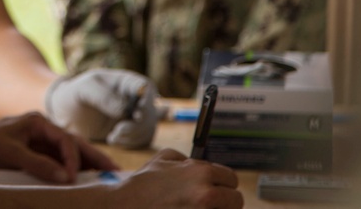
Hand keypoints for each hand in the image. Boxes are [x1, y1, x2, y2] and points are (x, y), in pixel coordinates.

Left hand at [0, 112, 117, 182]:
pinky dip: (70, 171)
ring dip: (85, 166)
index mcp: (37, 121)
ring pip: (68, 155)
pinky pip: (57, 163)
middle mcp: (41, 129)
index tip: (75, 178)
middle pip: (74, 144)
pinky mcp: (33, 154)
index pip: (65, 140)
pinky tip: (81, 181)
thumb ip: (38, 164)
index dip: (74, 159)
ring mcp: (38, 142)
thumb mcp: (9, 154)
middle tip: (116, 172)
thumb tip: (66, 177)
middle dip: (94, 158)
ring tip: (106, 178)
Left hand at [44, 69, 157, 148]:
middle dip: (137, 124)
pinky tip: (113, 139)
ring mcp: (134, 115)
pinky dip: (130, 143)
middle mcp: (134, 98)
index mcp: (125, 82)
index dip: (146, 101)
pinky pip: (142, 139)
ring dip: (133, 135)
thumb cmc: (74, 94)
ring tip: (113, 136)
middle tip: (119, 130)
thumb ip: (104, 97)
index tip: (135, 114)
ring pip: (148, 127)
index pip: (146, 87)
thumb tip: (124, 110)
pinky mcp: (131, 131)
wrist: (66, 113)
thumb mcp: (85, 90)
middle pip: (150, 111)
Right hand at [117, 149, 242, 208]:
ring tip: (196, 208)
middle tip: (209, 205)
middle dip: (225, 203)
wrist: (124, 207)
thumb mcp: (162, 158)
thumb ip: (185, 158)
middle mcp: (206, 194)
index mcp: (201, 172)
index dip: (223, 185)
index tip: (217, 191)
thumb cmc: (142, 185)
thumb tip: (196, 163)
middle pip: (236, 201)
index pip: (231, 180)